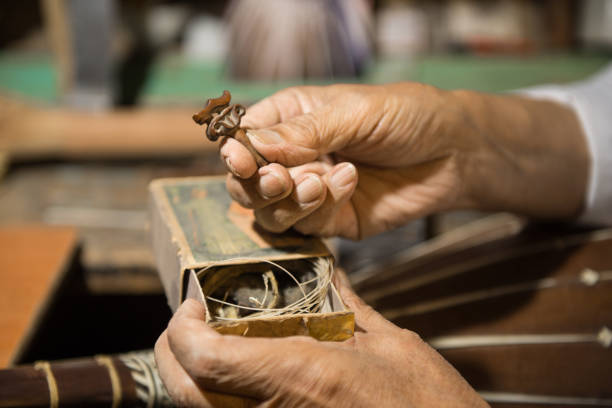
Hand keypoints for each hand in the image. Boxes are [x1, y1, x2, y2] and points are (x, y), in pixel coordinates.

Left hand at [154, 270, 488, 407]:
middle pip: (186, 391)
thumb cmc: (427, 402)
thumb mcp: (388, 343)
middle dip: (174, 354)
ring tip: (210, 343)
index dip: (183, 330)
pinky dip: (218, 396)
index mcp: (298, 377)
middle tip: (191, 323)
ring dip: (192, 377)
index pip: (205, 358)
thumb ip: (349, 306)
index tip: (192, 306)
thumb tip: (329, 274)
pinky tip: (241, 373)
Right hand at [220, 84, 587, 238]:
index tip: (239, 160)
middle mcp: (294, 158)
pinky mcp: (332, 221)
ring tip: (322, 180)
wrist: (454, 153)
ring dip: (290, 201)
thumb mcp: (354, 112)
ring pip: (270, 213)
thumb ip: (304, 133)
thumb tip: (252, 146)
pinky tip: (348, 183)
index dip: (237, 153)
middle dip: (259, 185)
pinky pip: (306, 227)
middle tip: (282, 179)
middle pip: (249, 183)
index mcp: (291, 119)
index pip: (245, 139)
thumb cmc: (407, 116)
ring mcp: (310, 192)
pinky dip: (319, 209)